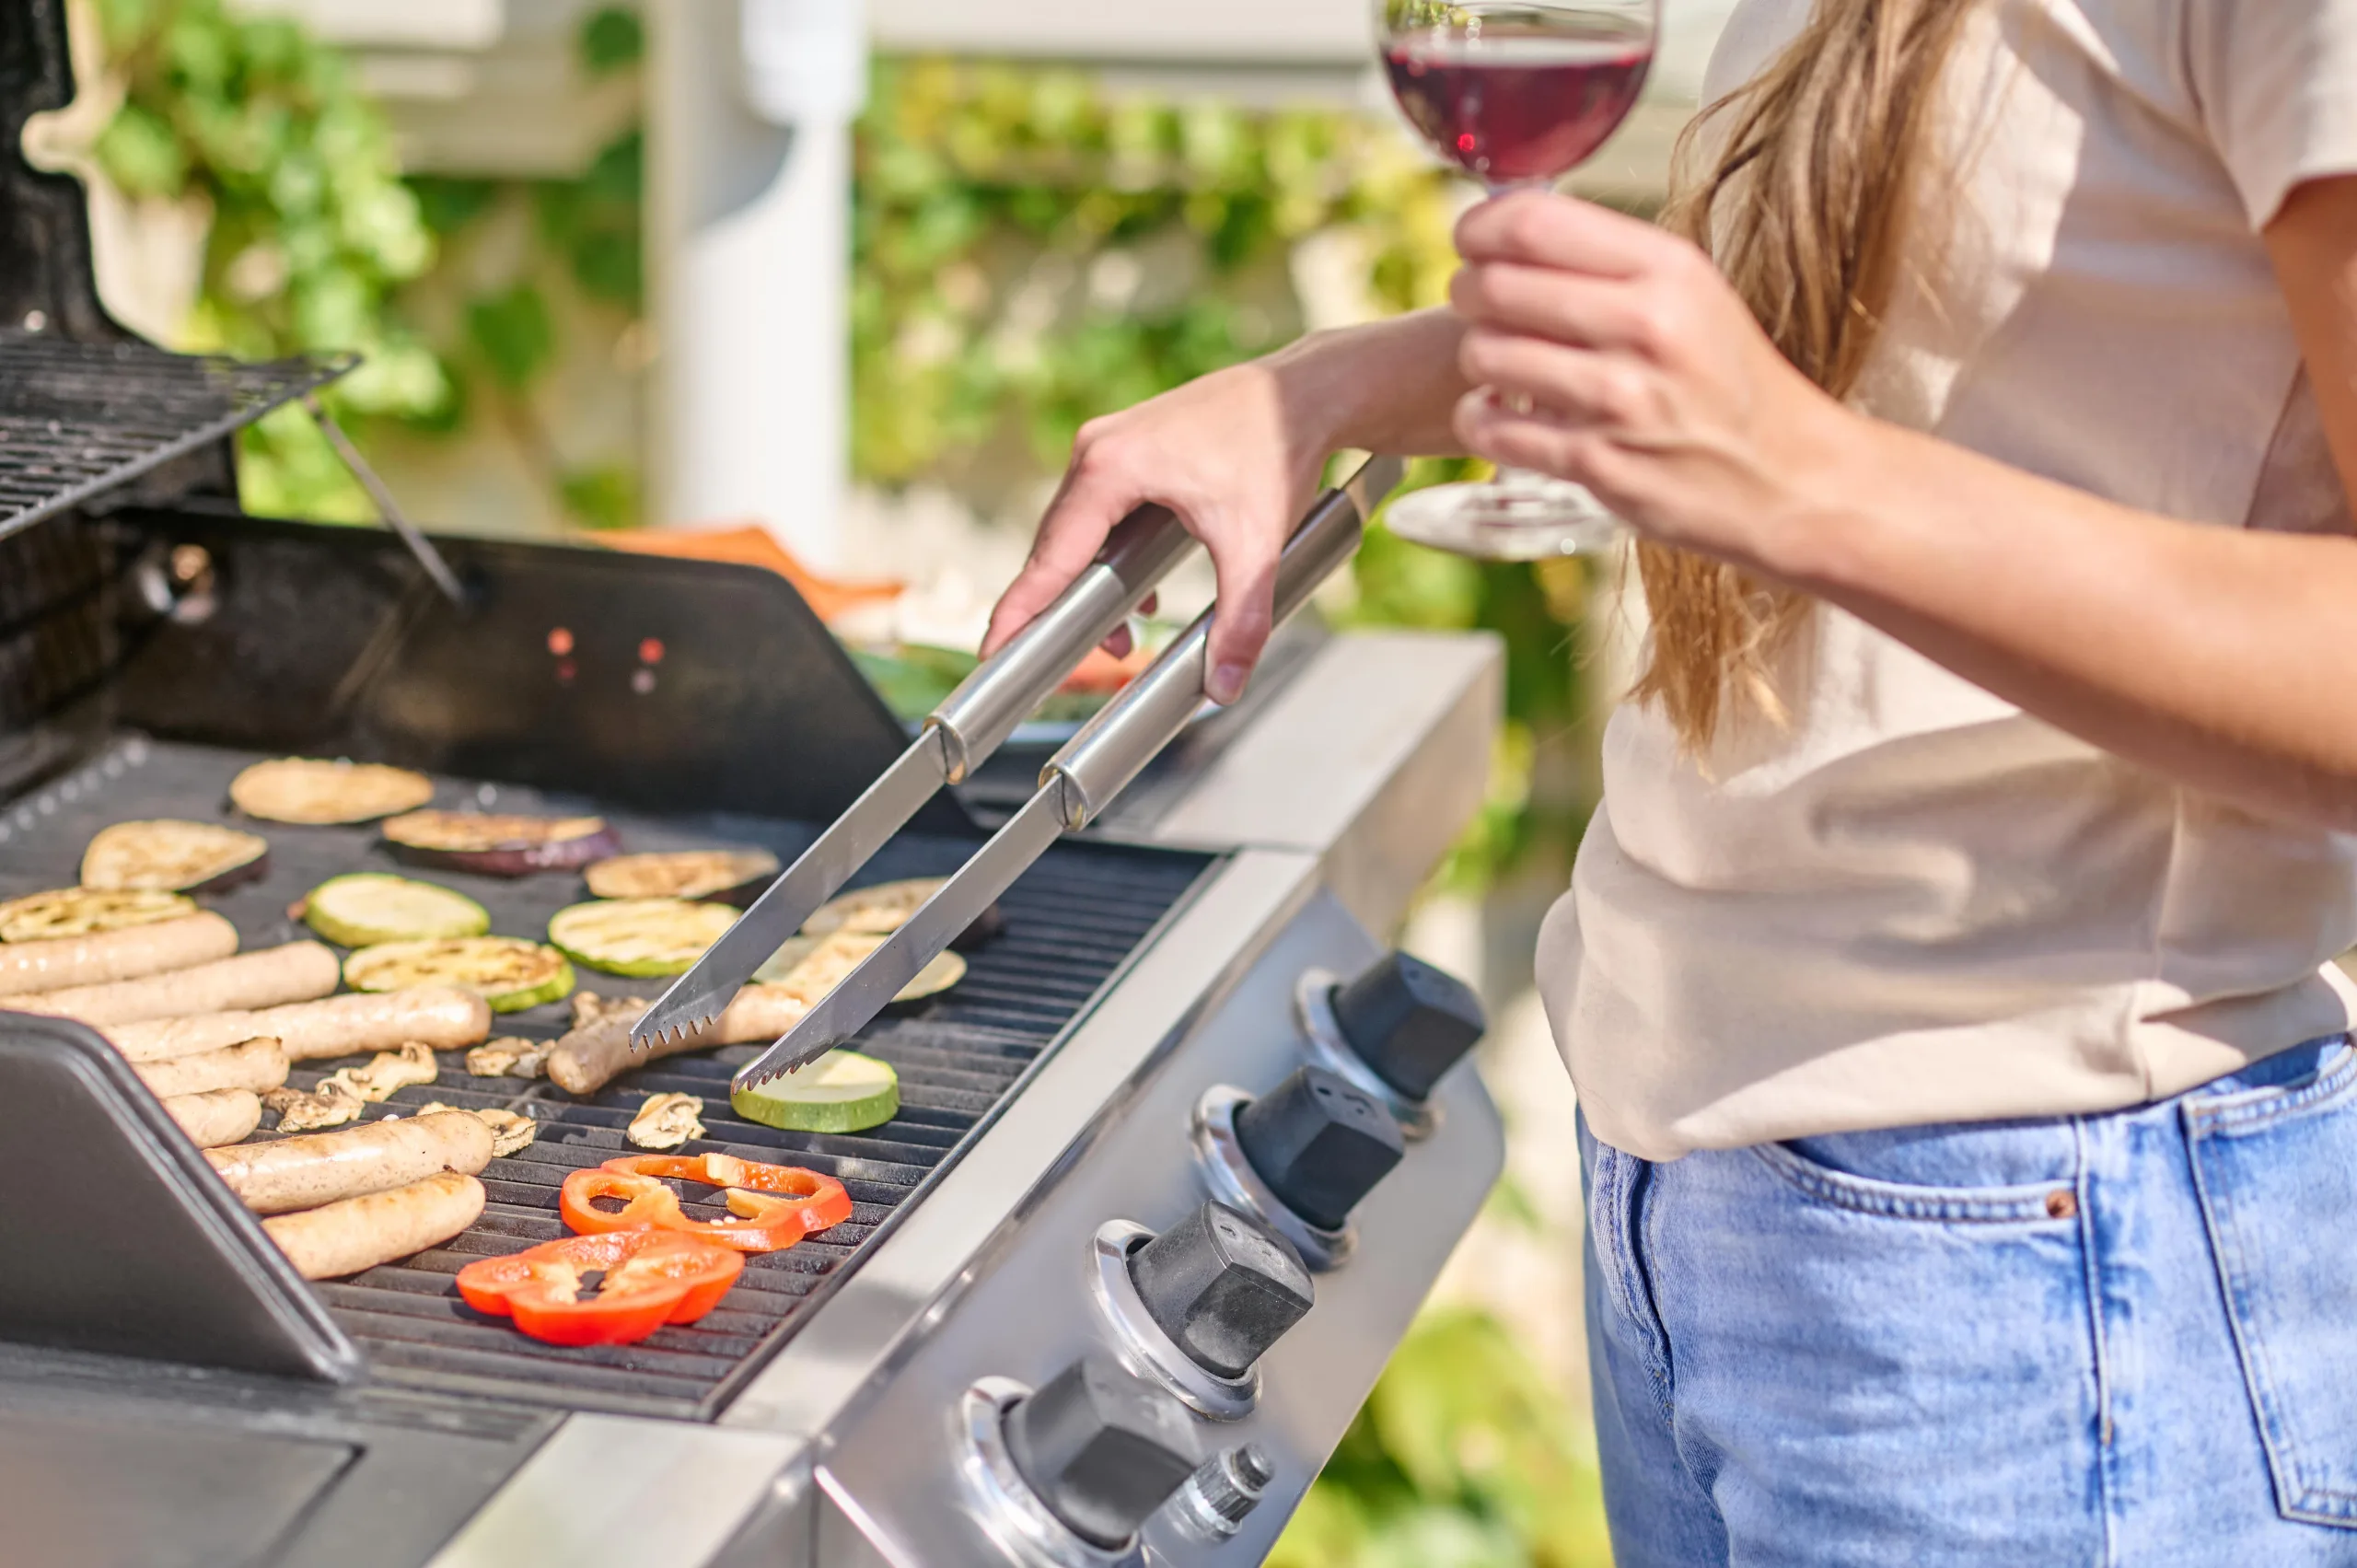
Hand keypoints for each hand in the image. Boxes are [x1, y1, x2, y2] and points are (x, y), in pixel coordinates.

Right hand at [983, 360, 1327, 704]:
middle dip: (1065, 607)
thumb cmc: (1275, 445)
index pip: (1050, 556)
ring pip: (1079, 532)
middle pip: (1058, 547)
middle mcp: (1097, 450)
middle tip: (1065, 658)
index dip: (1019, 610)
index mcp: (1110, 468)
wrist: (1305, 391)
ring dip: (1094, 585)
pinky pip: (1100, 513)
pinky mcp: (1129, 447)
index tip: (991, 650)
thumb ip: (1240, 621)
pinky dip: (1113, 557)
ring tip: (1124, 637)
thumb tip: (1225, 685)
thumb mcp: (1258, 545)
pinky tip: (1146, 594)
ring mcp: (1108, 445)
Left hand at [1447, 191, 1853, 574]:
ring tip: (1499, 364)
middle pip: (1495, 285)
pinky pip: (1491, 428)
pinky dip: (1480, 419)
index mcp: (1667, 269)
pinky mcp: (1597, 463)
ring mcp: (1618, 399)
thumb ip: (1613, 262)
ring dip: (1477, 358)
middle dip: (1469, 292)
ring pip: (1484, 353)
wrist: (1788, 480)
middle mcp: (1643, 326)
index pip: (1532, 223)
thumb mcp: (1695, 296)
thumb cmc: (1730, 382)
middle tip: (1478, 304)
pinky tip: (1501, 413)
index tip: (1471, 240)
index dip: (1479, 227)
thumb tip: (1515, 230)